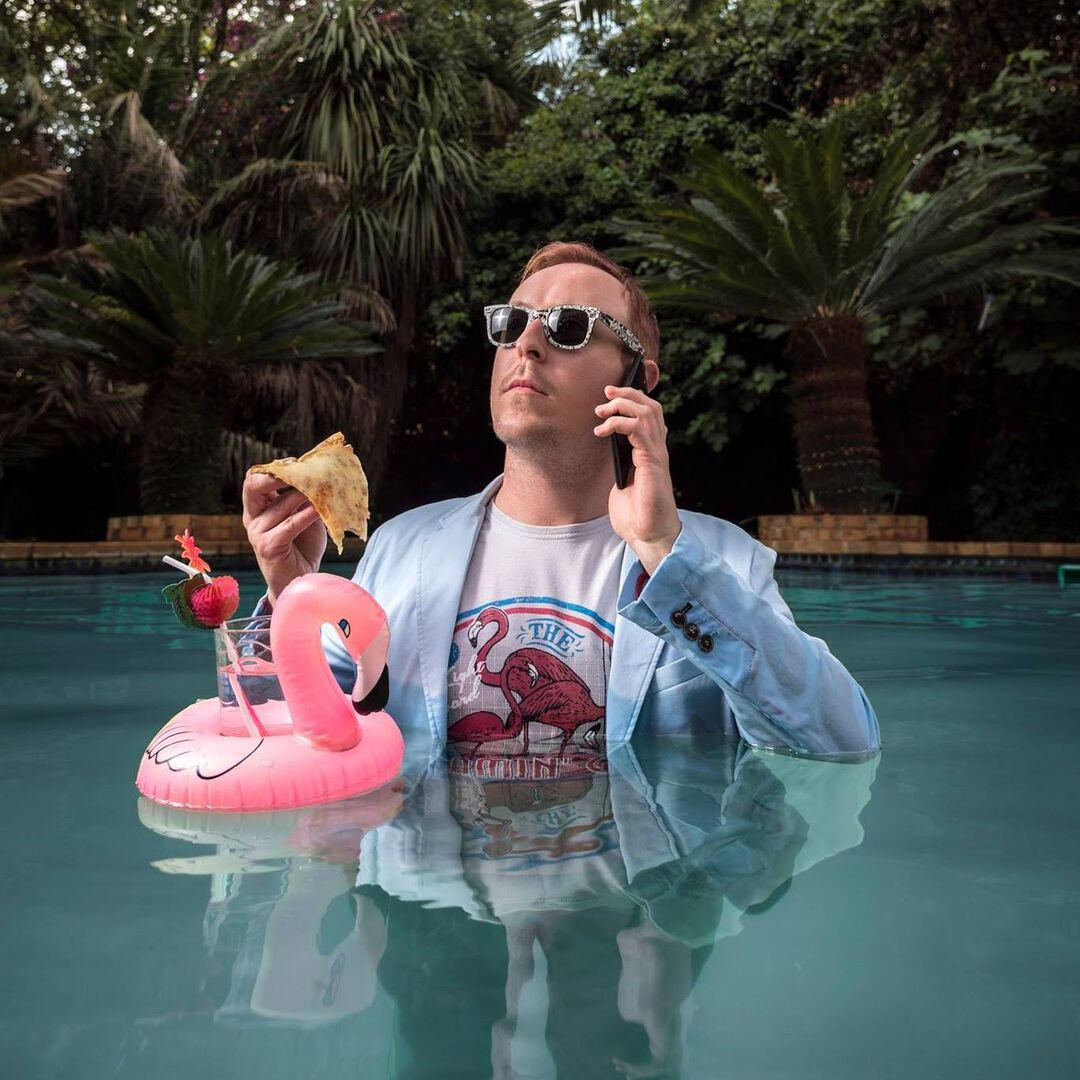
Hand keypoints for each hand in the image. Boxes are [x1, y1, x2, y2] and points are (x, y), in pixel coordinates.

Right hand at [242, 468, 326, 604]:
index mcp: (258, 508)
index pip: (254, 479)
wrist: (301, 580)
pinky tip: (321, 510)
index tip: (296, 461)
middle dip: (276, 474)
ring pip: (281, 505)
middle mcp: (253, 518)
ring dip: (304, 495)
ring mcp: (257, 533)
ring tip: (324, 488)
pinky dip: (307, 515)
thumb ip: (305, 499)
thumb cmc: (303, 547)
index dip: (272, 468)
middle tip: (299, 469)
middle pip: (252, 485)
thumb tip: (321, 475)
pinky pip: (290, 525)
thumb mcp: (304, 516)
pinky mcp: (268, 547)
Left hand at [594, 384, 681, 574]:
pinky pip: (638, 429)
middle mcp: (657, 450)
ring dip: (623, 404)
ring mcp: (657, 455)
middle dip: (629, 393)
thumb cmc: (636, 516)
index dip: (634, 400)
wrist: (648, 537)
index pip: (649, 416)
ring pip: (647, 412)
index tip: (611, 396)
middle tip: (606, 391)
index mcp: (651, 454)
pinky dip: (619, 423)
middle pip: (651, 407)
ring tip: (602, 408)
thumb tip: (609, 451)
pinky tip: (603, 430)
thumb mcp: (622, 484)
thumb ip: (620, 465)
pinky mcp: (652, 462)